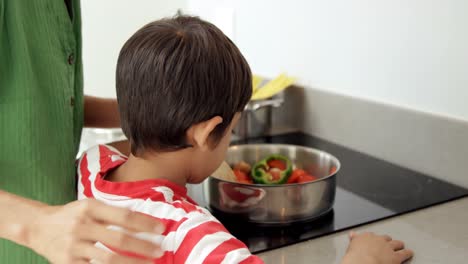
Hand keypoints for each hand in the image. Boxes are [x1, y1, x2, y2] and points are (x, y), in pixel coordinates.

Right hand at [27, 199, 164, 263]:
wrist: (38, 226)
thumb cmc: (72, 215)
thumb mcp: (90, 206)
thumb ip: (113, 212)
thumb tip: (146, 221)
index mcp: (90, 207)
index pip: (124, 216)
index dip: (145, 223)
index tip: (161, 229)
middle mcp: (81, 226)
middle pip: (118, 239)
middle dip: (143, 246)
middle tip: (160, 250)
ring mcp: (74, 246)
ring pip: (108, 259)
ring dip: (132, 263)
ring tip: (150, 263)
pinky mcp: (68, 263)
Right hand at [342, 231, 412, 263]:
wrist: (363, 262)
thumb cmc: (356, 256)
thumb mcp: (352, 244)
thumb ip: (354, 238)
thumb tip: (352, 234)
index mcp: (367, 237)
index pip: (372, 235)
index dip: (375, 238)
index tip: (375, 240)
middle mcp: (379, 240)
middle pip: (386, 238)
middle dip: (388, 241)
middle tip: (390, 243)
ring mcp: (388, 248)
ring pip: (397, 244)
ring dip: (399, 245)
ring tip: (402, 246)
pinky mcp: (396, 256)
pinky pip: (404, 253)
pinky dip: (407, 253)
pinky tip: (409, 253)